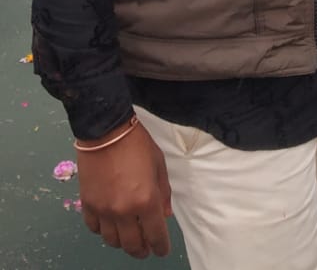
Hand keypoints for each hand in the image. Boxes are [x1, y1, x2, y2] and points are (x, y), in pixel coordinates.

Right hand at [78, 118, 171, 258]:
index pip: (156, 236)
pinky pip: (94, 228)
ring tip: (128, 236)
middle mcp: (124, 211)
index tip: (162, 249)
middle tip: (146, 248)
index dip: (161, 247)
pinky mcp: (88, 204)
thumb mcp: (159, 164)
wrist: (105, 129)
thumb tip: (164, 215)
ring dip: (122, 242)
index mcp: (146, 201)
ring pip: (112, 241)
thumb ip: (163, 193)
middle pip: (133, 245)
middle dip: (142, 250)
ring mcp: (104, 209)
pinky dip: (103, 230)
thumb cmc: (136, 143)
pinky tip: (109, 223)